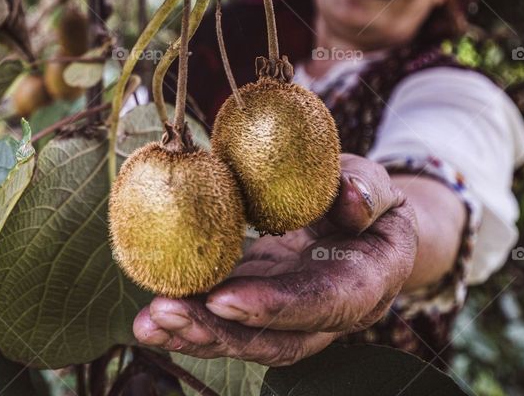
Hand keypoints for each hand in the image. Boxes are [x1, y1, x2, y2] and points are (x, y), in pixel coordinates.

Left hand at [133, 154, 418, 365]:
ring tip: (148, 322)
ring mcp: (290, 317)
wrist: (360, 220)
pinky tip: (150, 315)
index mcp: (365, 283)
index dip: (274, 306)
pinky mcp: (259, 306)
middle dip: (217, 331)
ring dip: (193, 333)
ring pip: (244, 339)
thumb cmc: (366, 195)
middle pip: (275, 339)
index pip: (321, 303)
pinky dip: (189, 319)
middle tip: (164, 312)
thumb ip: (367, 190)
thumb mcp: (375, 183)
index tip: (223, 299)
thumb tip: (350, 196)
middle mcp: (327, 315)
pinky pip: (226, 321)